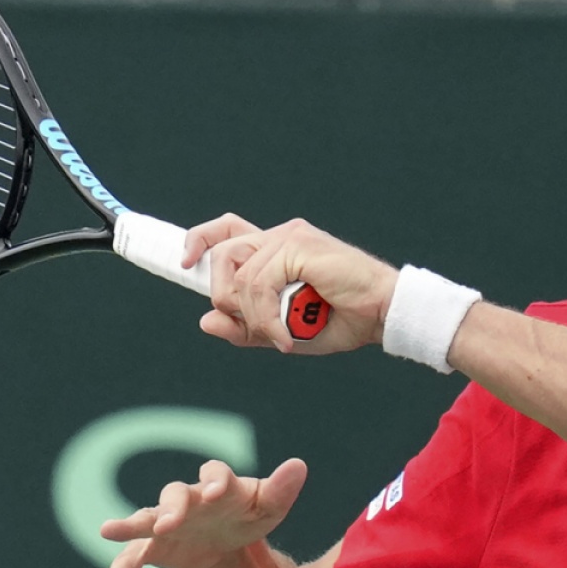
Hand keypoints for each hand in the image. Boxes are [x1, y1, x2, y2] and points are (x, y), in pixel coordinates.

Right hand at [87, 458, 308, 567]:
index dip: (213, 481)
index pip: (214, 473)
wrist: (226, 538)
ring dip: (128, 524)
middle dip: (171, 507)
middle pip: (173, 495)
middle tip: (168, 520)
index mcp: (217, 484)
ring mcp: (165, 522)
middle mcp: (186, 499)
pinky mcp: (152, 547)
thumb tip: (299, 465)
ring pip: (144, 519)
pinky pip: (130, 560)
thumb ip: (281, 489)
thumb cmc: (248, 514)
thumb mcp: (268, 506)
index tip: (214, 493)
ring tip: (107, 530)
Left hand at [182, 213, 399, 353]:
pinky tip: (287, 337)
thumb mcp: (281, 333)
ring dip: (253, 317)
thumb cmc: (340, 321)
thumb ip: (245, 328)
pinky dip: (268, 318)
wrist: (381, 314)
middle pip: (223, 254)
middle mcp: (280, 236)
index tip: (185, 262)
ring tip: (279, 337)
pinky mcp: (298, 245)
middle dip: (226, 298)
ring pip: (239, 275)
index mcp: (276, 249)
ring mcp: (289, 237)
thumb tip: (205, 320)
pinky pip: (259, 284)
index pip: (227, 230)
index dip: (200, 239)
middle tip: (254, 327)